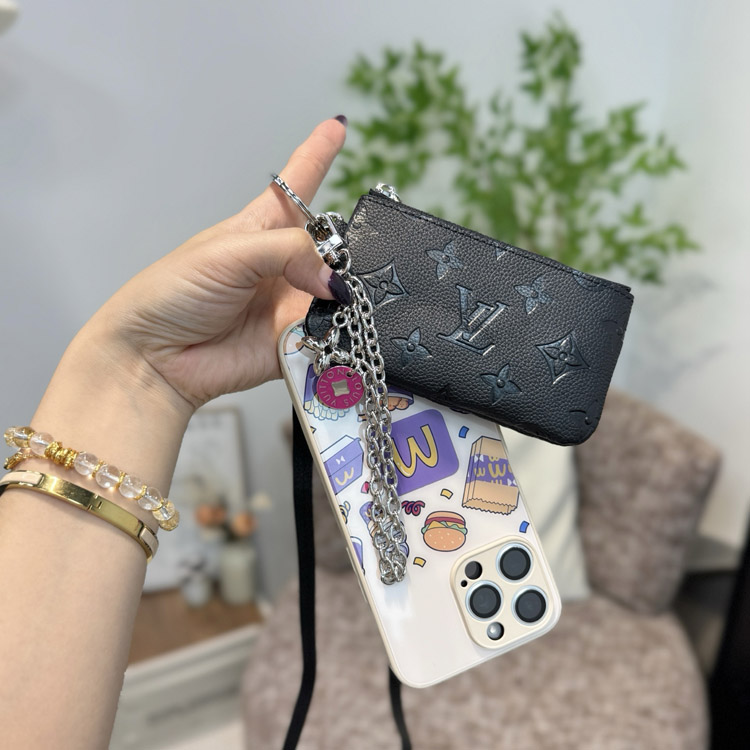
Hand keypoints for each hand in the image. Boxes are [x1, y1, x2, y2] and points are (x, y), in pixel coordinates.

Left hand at [87, 117, 347, 412]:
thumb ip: (286, 253)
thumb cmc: (172, 293)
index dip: (318, 154)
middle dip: (350, 246)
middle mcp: (281, 266)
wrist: (156, 357)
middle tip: (356, 255)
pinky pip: (333, 335)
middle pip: (331, 245)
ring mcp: (291, 304)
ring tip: (341, 297)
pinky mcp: (297, 342)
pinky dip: (342, 332)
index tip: (339, 126)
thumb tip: (335, 282)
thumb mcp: (227, 254)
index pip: (297, 186)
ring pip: (339, 292)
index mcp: (259, 230)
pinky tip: (342, 328)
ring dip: (347, 294)